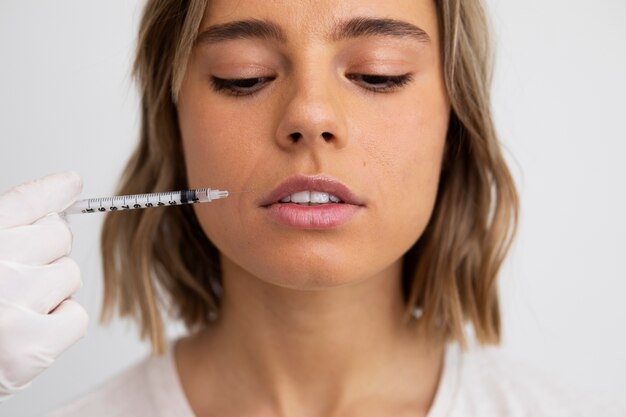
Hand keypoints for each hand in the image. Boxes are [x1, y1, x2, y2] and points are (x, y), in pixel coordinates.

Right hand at [0, 172, 87, 401]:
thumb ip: (8, 230)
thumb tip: (65, 191)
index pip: (24, 203)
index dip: (53, 191)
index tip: (71, 183)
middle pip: (59, 236)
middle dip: (48, 253)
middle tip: (17, 278)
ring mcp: (14, 308)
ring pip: (70, 275)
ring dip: (53, 290)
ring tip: (15, 309)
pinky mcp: (31, 349)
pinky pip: (76, 316)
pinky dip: (60, 324)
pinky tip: (29, 332)